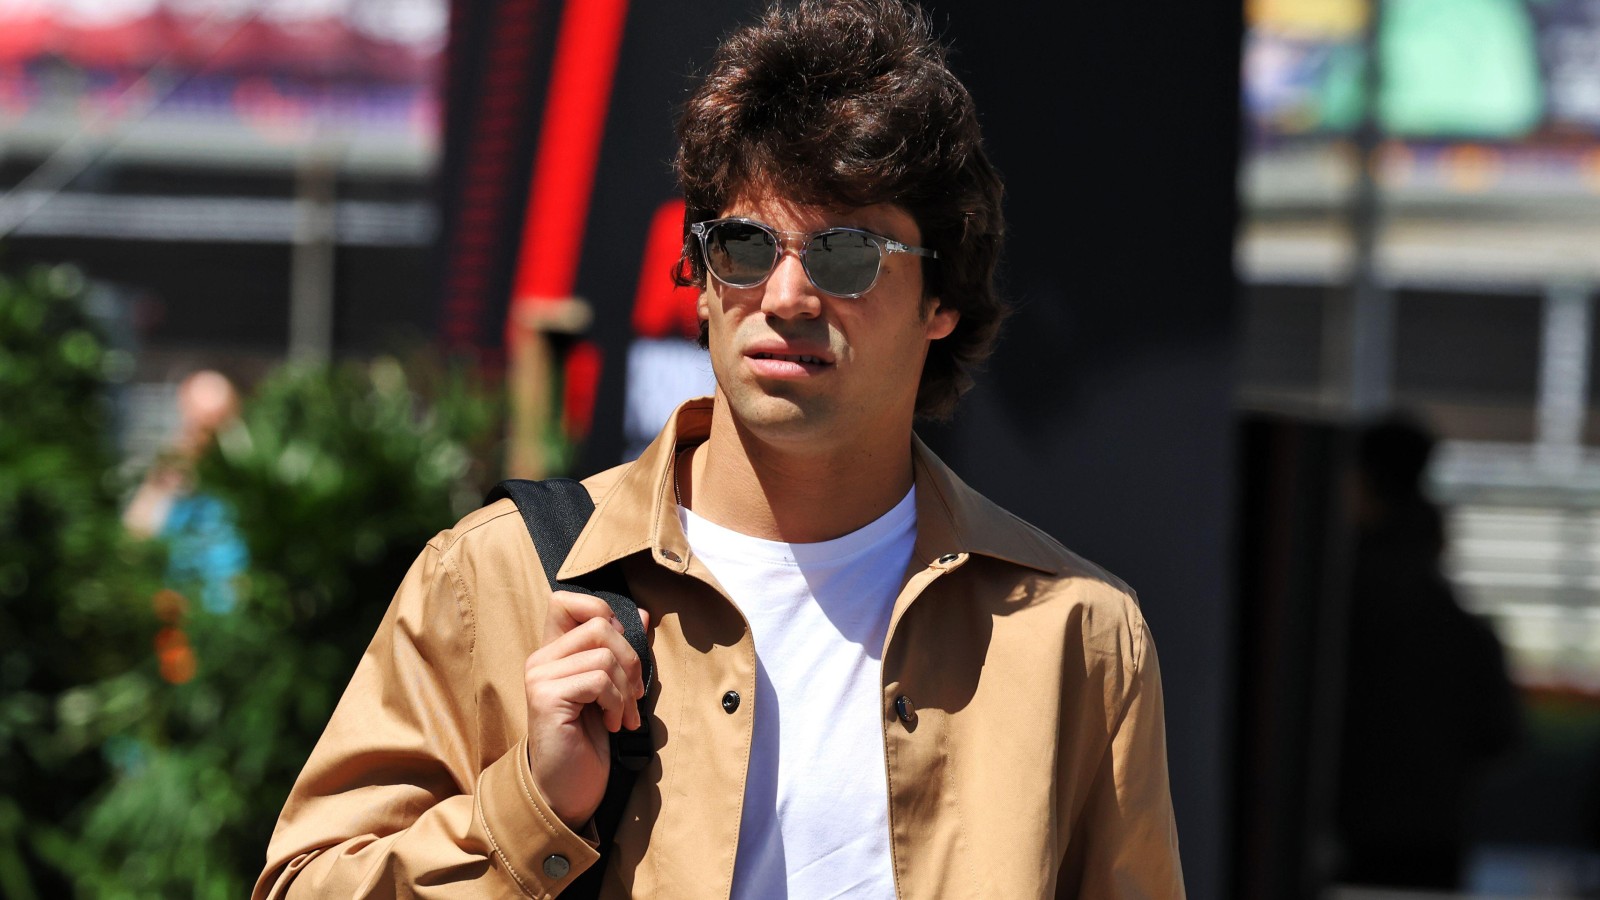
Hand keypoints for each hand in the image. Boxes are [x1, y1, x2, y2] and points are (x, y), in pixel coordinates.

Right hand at [524, 590, 648, 828]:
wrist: (569, 790)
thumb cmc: (589, 741)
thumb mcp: (612, 689)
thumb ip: (621, 651)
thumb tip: (642, 614)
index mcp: (553, 652)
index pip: (567, 600)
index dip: (602, 612)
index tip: (621, 650)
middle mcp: (540, 659)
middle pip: (599, 625)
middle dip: (631, 660)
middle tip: (635, 695)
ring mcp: (539, 677)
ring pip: (604, 654)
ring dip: (627, 689)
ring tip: (623, 716)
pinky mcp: (546, 698)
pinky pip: (599, 680)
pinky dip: (617, 703)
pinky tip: (612, 725)